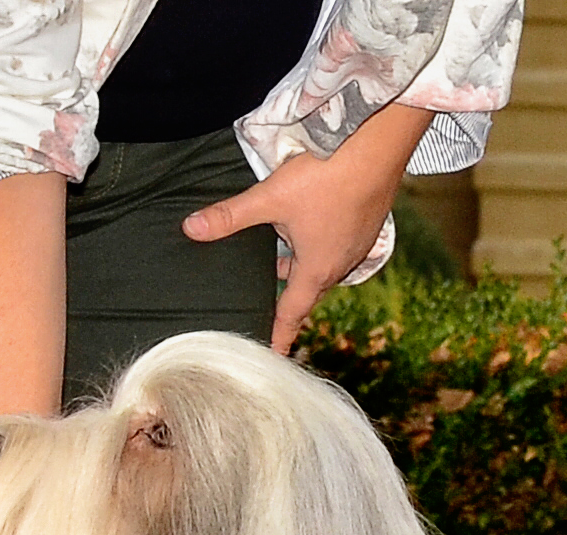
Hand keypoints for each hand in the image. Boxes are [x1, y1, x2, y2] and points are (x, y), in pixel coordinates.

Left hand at [184, 104, 433, 351]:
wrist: (376, 147)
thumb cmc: (325, 175)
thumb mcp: (270, 197)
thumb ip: (230, 216)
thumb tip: (191, 229)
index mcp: (316, 269)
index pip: (292, 312)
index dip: (281, 335)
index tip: (275, 354)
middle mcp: (340, 265)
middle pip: (307, 289)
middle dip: (287, 294)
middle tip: (268, 299)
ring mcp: (357, 246)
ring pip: (322, 265)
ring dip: (302, 263)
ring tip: (280, 252)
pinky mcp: (366, 225)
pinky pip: (337, 246)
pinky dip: (320, 243)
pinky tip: (310, 220)